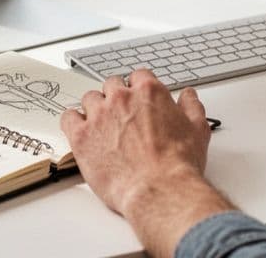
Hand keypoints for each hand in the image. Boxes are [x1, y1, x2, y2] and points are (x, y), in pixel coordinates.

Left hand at [60, 70, 213, 215]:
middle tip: (121, 116)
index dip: (138, 89)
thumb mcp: (197, 130)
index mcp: (149, 92)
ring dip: (94, 109)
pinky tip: (80, 131)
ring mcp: (99, 115)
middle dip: (116, 98)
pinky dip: (72, 122)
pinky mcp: (81, 136)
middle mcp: (121, 98)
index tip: (138, 99)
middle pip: (111, 85)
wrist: (159, 189)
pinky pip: (68, 118)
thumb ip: (191, 107)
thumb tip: (188, 96)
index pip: (138, 76)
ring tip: (101, 126)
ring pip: (89, 99)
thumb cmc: (177, 164)